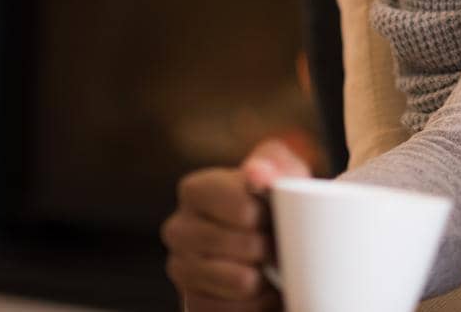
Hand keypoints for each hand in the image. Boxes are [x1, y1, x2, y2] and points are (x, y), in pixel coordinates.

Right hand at [162, 138, 311, 310]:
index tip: (275, 215)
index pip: (243, 210)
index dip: (269, 217)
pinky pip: (231, 311)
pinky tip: (263, 291)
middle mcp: (178, 229)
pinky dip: (257, 304)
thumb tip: (258, 174)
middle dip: (271, 248)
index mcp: (196, 190)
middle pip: (244, 246)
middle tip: (279, 244)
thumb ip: (274, 163)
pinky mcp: (190, 302)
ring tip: (273, 267)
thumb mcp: (282, 172)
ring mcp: (180, 268)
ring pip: (241, 282)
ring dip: (267, 277)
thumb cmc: (274, 200)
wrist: (270, 239)